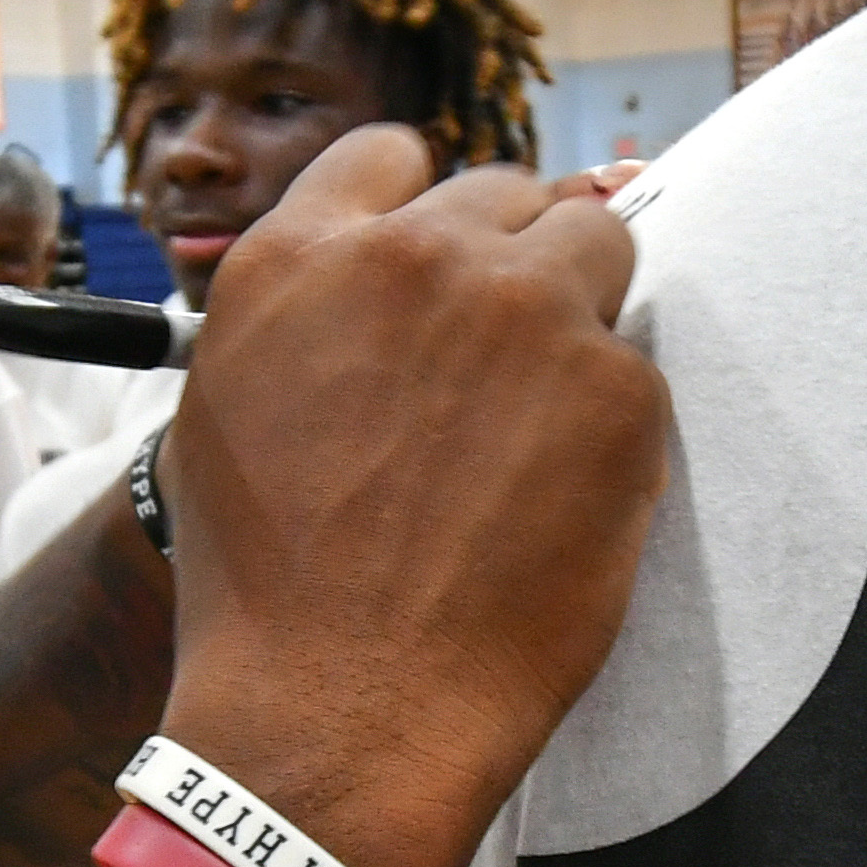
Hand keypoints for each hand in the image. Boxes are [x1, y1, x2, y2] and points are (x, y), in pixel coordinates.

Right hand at [155, 133, 664, 866]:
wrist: (339, 709)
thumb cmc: (272, 588)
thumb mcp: (233, 411)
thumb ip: (311, 315)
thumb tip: (382, 276)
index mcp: (300, 257)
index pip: (392, 157)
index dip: (426, 215)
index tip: (443, 266)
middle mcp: (414, 259)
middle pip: (510, 194)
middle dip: (513, 262)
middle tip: (500, 365)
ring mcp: (525, 313)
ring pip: (598, 245)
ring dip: (579, 310)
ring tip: (542, 423)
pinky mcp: (617, 387)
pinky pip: (633, 368)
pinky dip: (611, 426)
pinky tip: (555, 505)